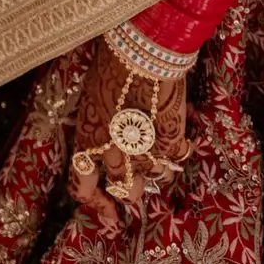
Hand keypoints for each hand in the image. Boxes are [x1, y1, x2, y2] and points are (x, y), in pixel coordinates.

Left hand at [68, 39, 188, 228]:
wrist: (143, 50)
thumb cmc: (110, 63)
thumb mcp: (92, 97)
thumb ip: (98, 127)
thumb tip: (104, 136)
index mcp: (87, 143)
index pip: (84, 189)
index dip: (98, 205)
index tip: (109, 214)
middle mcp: (114, 156)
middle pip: (126, 191)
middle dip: (131, 189)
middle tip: (138, 181)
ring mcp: (145, 153)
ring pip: (154, 178)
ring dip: (156, 166)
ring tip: (158, 147)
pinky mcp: (171, 143)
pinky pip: (176, 158)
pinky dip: (178, 150)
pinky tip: (179, 136)